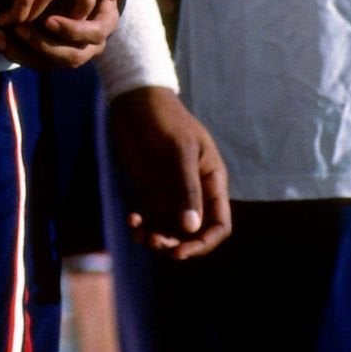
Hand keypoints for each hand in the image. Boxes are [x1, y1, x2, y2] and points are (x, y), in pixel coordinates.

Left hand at [107, 85, 231, 260]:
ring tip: (140, 234)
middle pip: (194, 233)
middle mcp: (194, 191)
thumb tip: (191, 228)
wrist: (134, 100)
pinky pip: (151, 219)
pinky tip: (131, 219)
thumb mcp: (178, 150)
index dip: (204, 242)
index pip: (219, 224)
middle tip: (155, 241)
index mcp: (211, 181)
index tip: (181, 251)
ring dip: (158, 239)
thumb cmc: (163, 118)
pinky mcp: (150, 190)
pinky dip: (143, 226)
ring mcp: (172, 192)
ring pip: (171, 231)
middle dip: (178, 244)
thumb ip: (186, 188)